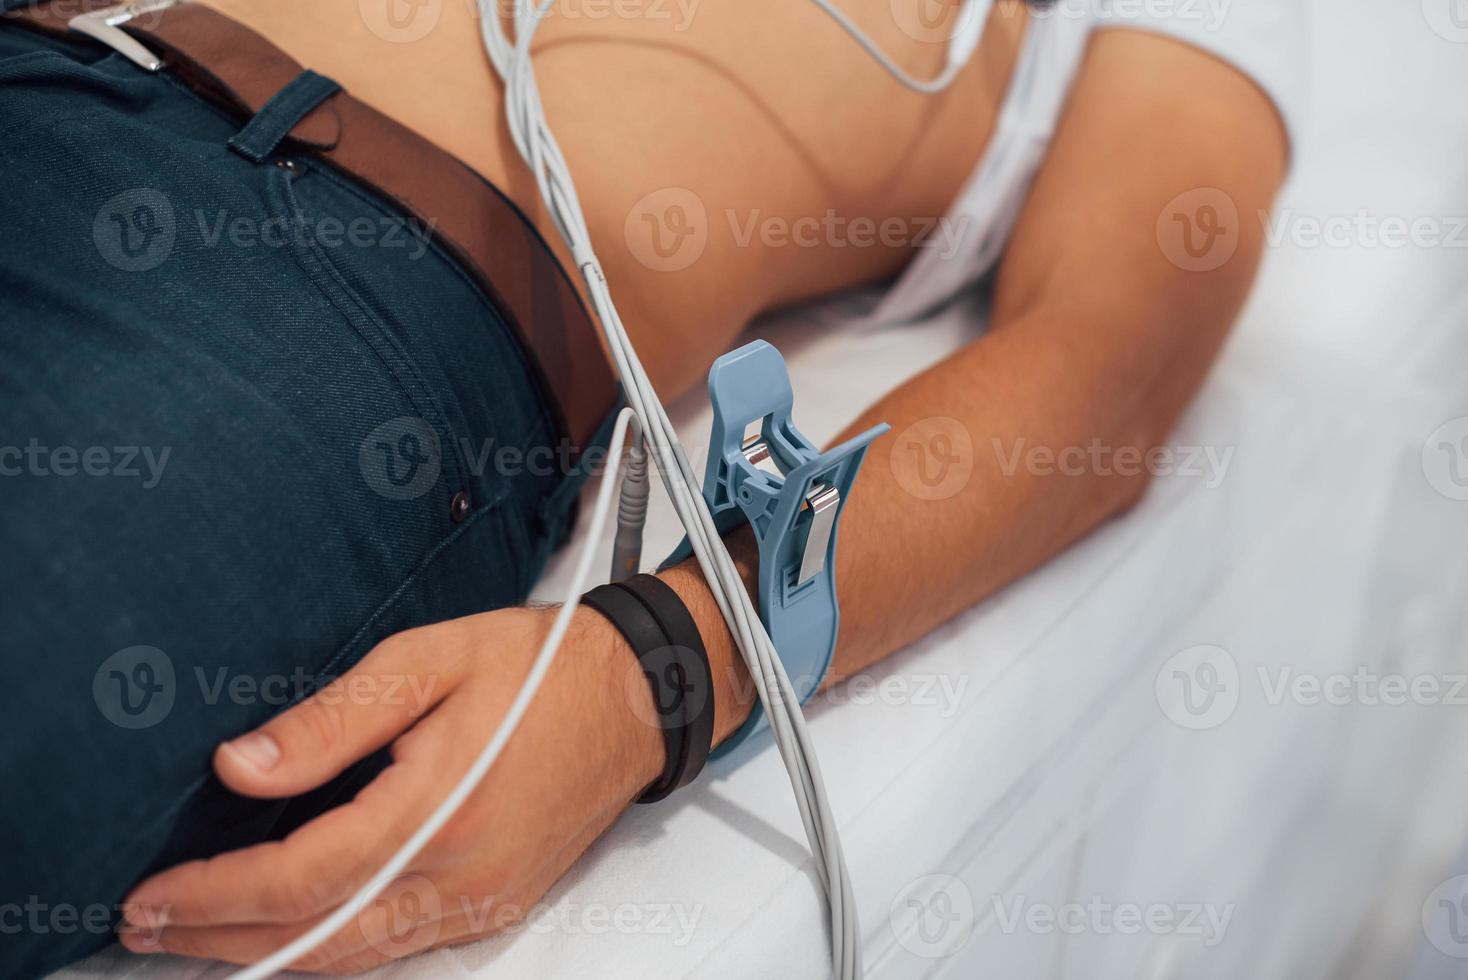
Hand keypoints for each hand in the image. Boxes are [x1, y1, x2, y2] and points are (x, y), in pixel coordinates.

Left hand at [118, 605, 663, 972]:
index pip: (298, 878)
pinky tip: (296, 931)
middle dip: (221, 942)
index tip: (149, 896)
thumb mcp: (428, 662)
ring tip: (200, 938)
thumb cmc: (539, 666)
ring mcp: (485, 899)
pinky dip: (333, 950)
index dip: (211, 897)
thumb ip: (331, 719)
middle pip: (316, 938)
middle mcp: (462, 874)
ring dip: (270, 955)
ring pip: (357, 958)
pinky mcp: (501, 903)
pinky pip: (400, 948)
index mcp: (438, 809)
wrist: (638, 693)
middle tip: (147, 929)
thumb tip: (239, 767)